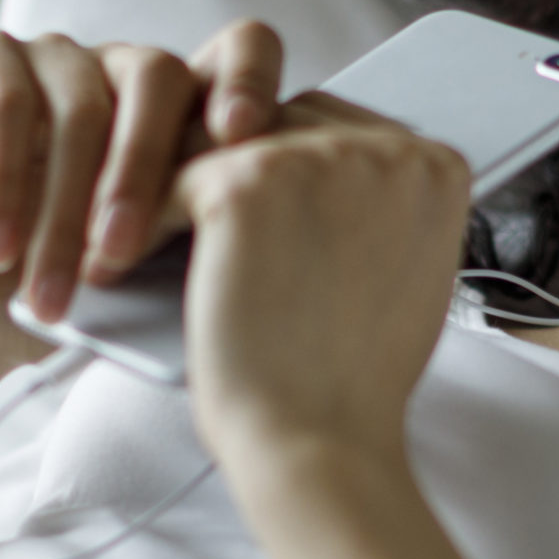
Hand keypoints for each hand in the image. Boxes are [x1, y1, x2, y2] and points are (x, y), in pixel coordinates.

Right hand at [0, 21, 292, 378]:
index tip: (246, 138)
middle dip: (143, 172)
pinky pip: (6, 105)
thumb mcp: (147, 269)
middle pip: (159, 80)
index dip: (249, 80)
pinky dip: (4, 186)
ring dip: (65, 212)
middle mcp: (121, 69)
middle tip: (121, 254)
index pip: (240, 51)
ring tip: (54, 294)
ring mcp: (53, 58)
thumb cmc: (63, 297)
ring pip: (82, 109)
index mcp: (183, 105)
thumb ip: (194, 227)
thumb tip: (250, 229)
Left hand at [173, 64, 472, 467]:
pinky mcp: (245, 182)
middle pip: (284, 119)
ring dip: (184, 182)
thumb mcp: (402, 270)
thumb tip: (320, 171)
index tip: (259, 203)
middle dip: (236, 165)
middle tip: (188, 215)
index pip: (343, 126)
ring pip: (224, 140)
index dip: (291, 166)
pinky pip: (174, 177)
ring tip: (144, 228)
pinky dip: (142, 220)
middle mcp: (386, 147)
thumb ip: (378, 206)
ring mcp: (317, 158)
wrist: (320, 440)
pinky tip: (122, 254)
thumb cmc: (353, 379)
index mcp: (436, 167)